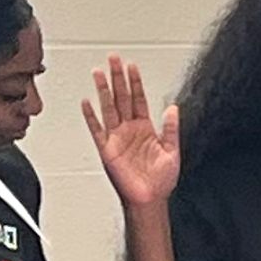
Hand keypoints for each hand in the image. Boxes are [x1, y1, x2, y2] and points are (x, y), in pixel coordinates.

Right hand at [80, 56, 179, 210]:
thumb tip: (173, 108)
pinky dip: (91, 116)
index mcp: (146, 129)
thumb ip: (171, 129)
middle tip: (114, 59)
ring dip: (104, 90)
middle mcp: (130, 130)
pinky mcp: (107, 149)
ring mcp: (117, 138)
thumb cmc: (160, 181)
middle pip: (122, 97)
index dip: (135, 82)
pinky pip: (97, 130)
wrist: (150, 200)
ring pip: (109, 108)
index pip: (138, 99)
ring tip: (99, 73)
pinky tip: (87, 102)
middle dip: (118, 78)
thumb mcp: (172, 151)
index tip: (132, 66)